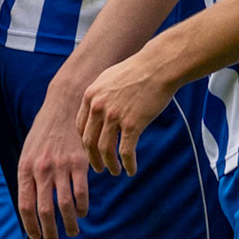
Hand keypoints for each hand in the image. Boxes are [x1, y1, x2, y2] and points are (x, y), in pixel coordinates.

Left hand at [17, 78, 92, 238]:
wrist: (63, 107)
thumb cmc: (44, 133)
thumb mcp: (28, 153)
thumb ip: (28, 177)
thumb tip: (29, 206)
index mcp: (25, 169)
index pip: (25, 205)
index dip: (30, 226)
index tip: (36, 237)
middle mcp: (41, 170)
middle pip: (44, 211)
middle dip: (49, 231)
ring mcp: (61, 167)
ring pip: (65, 206)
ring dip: (69, 224)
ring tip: (71, 232)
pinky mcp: (79, 163)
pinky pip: (81, 193)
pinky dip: (82, 207)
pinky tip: (83, 213)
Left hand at [77, 51, 175, 177]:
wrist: (158, 66)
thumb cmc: (137, 71)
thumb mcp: (108, 79)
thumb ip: (99, 95)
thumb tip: (95, 109)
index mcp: (90, 96)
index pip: (80, 127)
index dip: (85, 143)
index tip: (91, 151)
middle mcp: (98, 107)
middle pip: (89, 142)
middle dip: (93, 159)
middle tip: (99, 168)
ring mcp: (114, 116)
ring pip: (105, 150)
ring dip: (109, 165)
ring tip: (115, 172)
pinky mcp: (132, 124)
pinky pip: (126, 151)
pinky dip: (128, 164)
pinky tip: (131, 170)